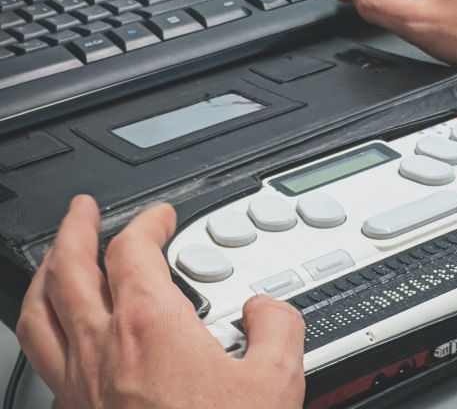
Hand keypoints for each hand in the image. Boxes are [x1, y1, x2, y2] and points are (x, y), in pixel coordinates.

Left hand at [17, 195, 305, 408]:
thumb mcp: (278, 381)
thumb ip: (278, 325)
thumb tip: (266, 307)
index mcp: (151, 328)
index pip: (133, 250)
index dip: (148, 222)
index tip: (162, 217)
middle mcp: (103, 351)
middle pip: (69, 269)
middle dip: (76, 229)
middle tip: (84, 209)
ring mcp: (78, 386)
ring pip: (39, 312)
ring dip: (47, 273)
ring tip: (58, 258)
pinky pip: (42, 360)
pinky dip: (46, 330)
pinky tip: (61, 335)